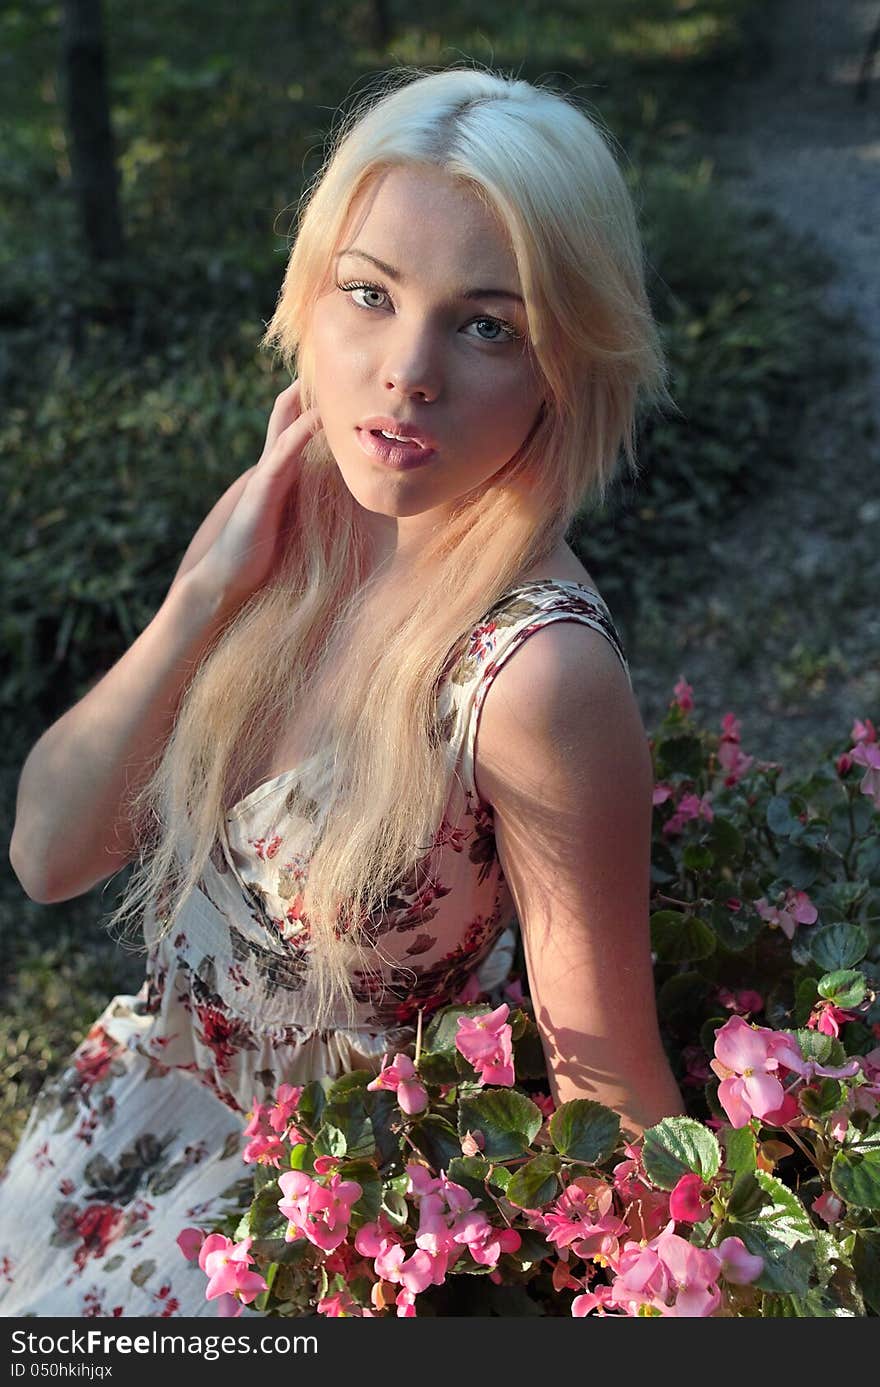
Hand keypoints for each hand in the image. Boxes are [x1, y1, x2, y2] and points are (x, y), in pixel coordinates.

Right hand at [190, 379, 321, 609]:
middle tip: (325, 358)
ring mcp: (266, 476)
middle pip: (287, 417)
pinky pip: (284, 455)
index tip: (337, 382)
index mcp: (282, 475)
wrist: (229, 578)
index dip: (313, 405)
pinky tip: (317, 415)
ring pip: (285, 427)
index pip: (296, 429)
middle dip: (303, 390)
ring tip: (322, 373)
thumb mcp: (291, 520)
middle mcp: (273, 468)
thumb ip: (305, 502)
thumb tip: (334, 495)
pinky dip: (300, 432)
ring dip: (302, 400)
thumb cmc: (262, 554)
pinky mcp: (263, 490)